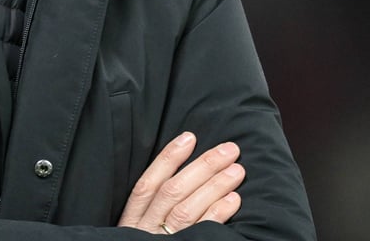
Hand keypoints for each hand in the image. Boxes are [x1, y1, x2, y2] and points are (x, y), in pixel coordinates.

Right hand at [117, 132, 243, 234]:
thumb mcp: (137, 232)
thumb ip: (152, 209)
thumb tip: (183, 175)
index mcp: (132, 219)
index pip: (149, 183)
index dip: (169, 158)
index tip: (190, 137)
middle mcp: (145, 229)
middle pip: (174, 191)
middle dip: (203, 167)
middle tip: (229, 150)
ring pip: (188, 209)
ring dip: (215, 186)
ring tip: (237, 170)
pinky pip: (202, 231)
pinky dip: (218, 213)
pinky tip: (233, 200)